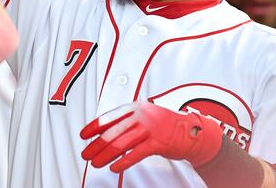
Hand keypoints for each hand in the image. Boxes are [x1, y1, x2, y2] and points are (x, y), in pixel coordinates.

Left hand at [80, 102, 222, 172]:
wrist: (191, 130)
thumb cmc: (165, 125)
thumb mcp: (145, 116)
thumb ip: (128, 121)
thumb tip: (106, 133)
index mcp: (136, 107)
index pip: (110, 116)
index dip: (95, 126)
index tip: (84, 135)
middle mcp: (142, 115)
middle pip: (113, 131)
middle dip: (96, 145)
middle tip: (86, 154)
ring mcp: (150, 128)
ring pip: (122, 143)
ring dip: (106, 155)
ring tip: (96, 163)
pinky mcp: (159, 142)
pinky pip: (137, 153)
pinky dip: (123, 161)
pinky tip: (114, 167)